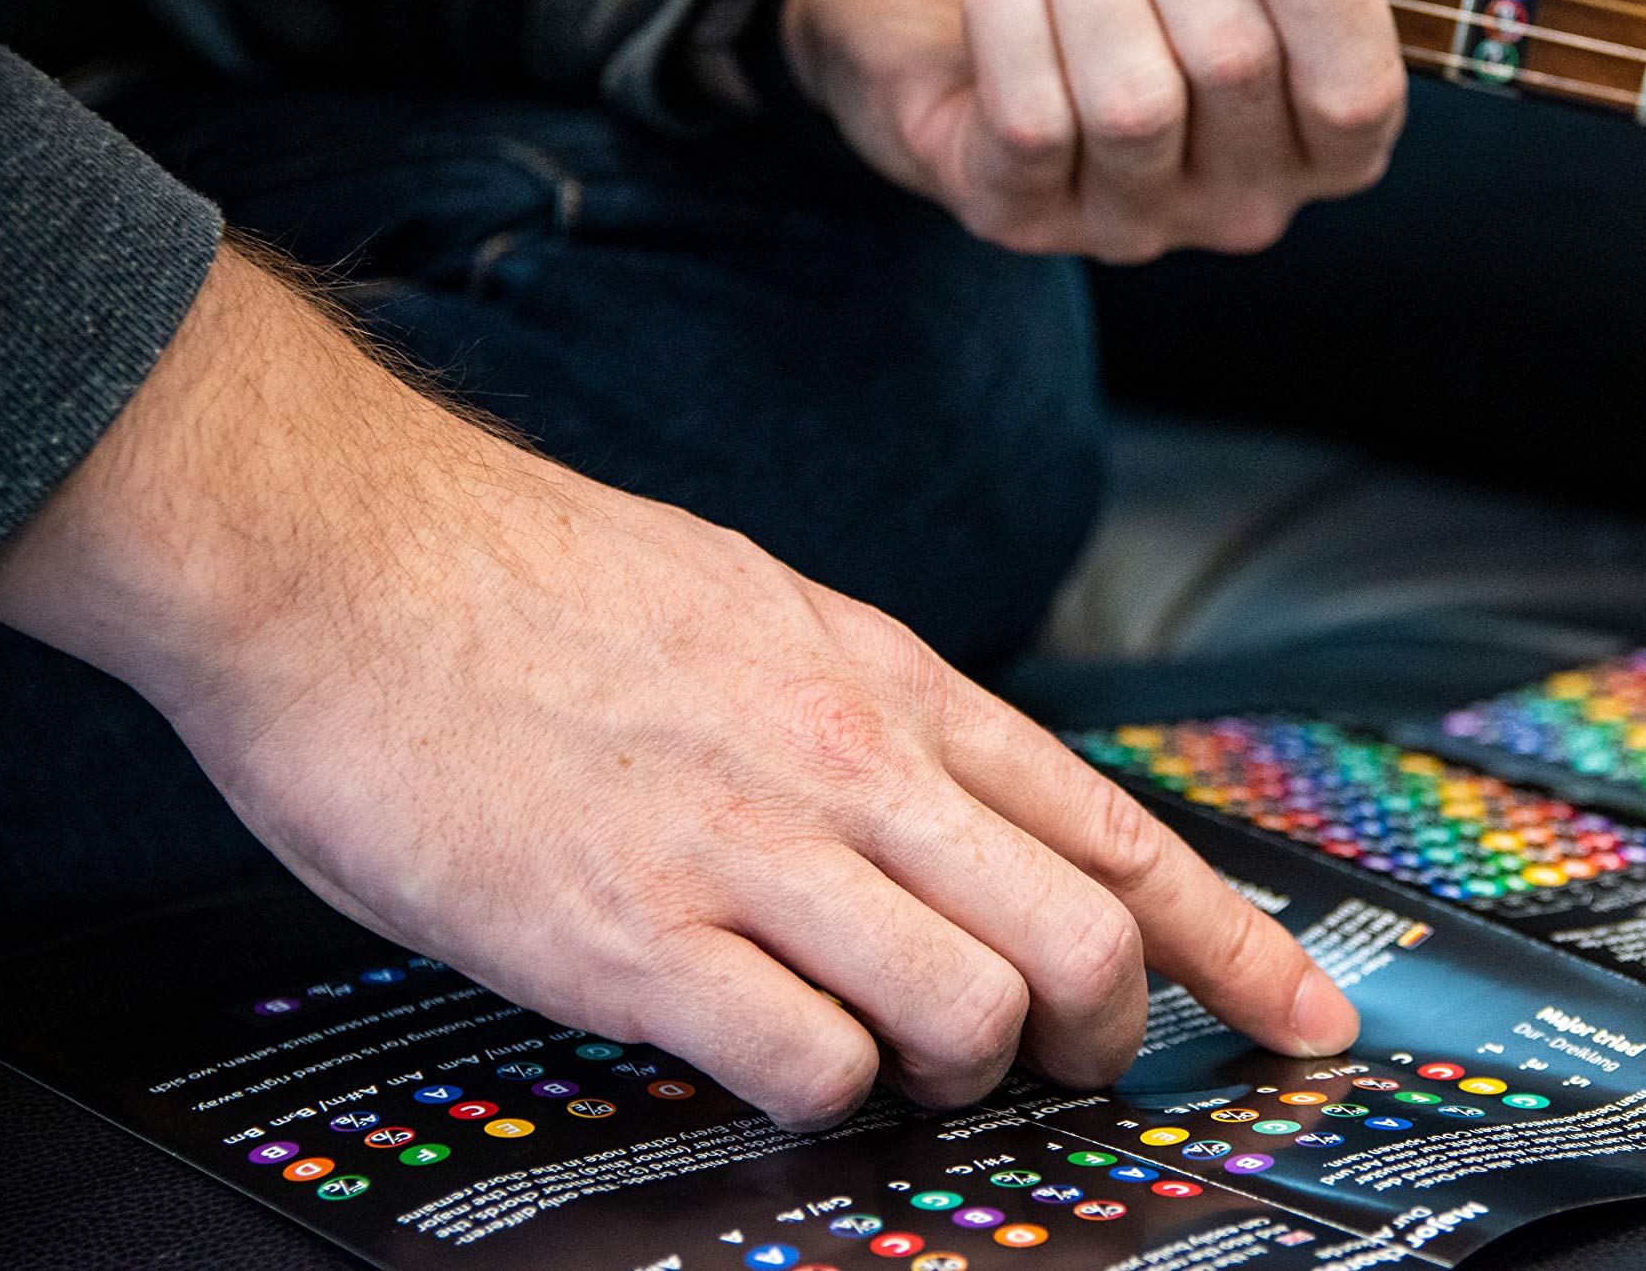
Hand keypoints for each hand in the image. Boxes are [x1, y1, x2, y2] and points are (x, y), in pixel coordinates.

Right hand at [0, 247, 1357, 1126]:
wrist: (343, 553)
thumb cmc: (536, 585)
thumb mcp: (761, 609)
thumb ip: (871, 714)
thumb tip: (959, 816)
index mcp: (890, 681)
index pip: (1114, 831)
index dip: (1233, 942)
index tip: (1302, 1016)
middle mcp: (852, 765)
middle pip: (1084, 941)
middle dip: (1105, 1033)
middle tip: (1064, 1061)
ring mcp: (750, 853)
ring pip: (974, 1014)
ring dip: (958, 1068)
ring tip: (883, 1049)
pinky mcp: (635, 939)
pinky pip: (810, 1066)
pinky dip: (821, 1093)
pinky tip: (765, 1053)